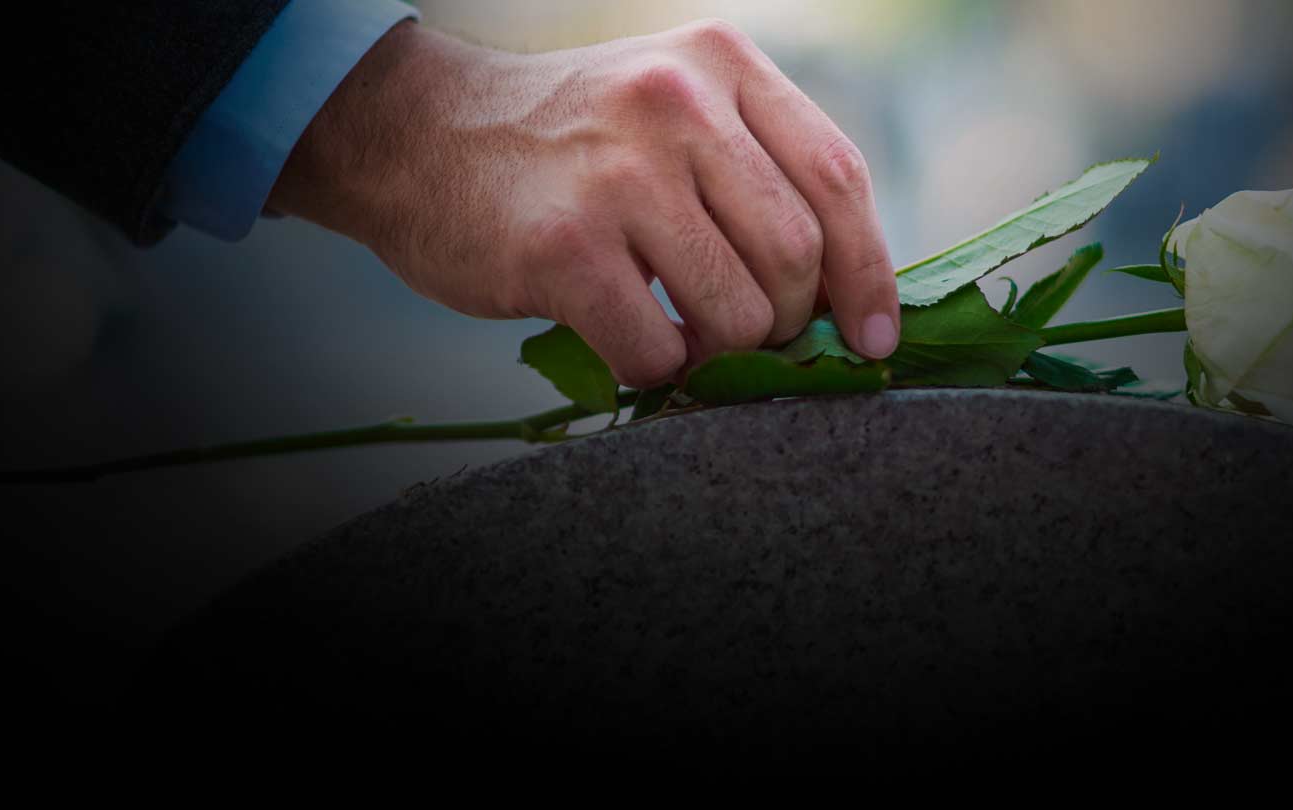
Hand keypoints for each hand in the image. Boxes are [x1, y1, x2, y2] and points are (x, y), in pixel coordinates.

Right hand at [268, 19, 900, 387]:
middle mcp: (678, 104)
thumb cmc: (567, 146)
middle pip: (797, 254)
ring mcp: (620, 174)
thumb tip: (849, 295)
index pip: (838, 177)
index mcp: (722, 63)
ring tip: (683, 337)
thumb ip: (755, 168)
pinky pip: (657, 351)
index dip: (869, 272)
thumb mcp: (672, 106)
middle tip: (745, 333)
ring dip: (720, 352)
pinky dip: (656, 372)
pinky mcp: (564, 248)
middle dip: (787, 320)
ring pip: (738, 312)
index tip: (874, 335)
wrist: (418, 135)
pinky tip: (631, 343)